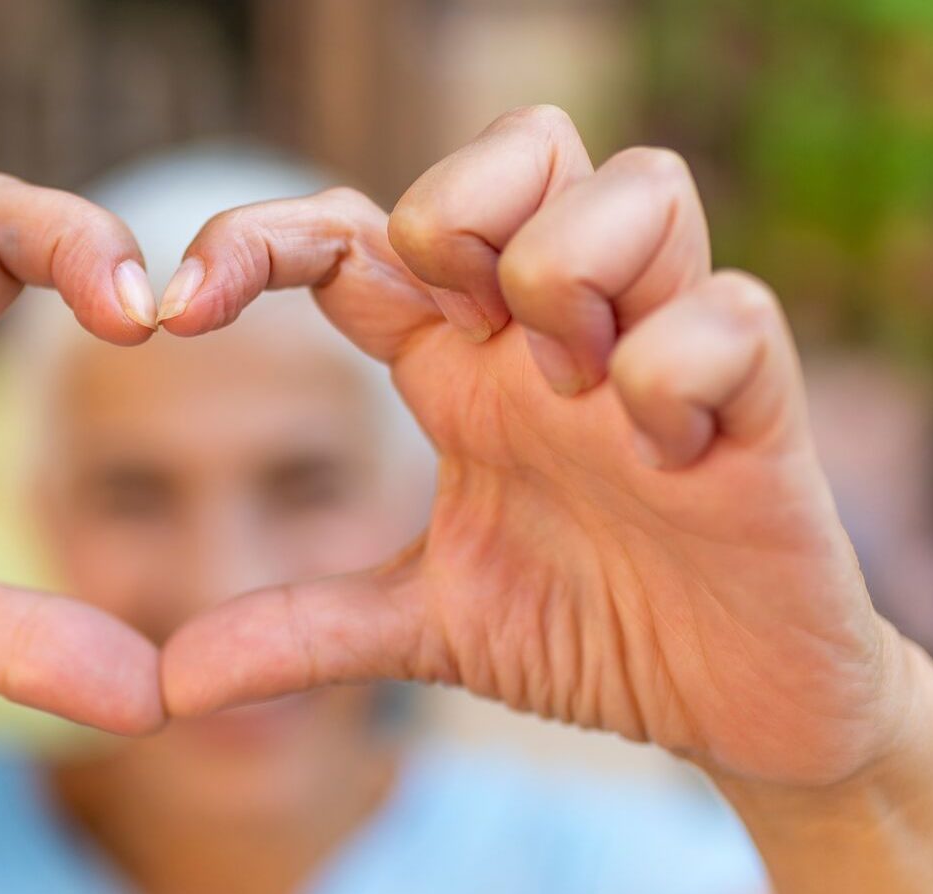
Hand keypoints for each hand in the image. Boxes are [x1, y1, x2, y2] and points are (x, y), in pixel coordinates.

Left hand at [159, 106, 932, 788]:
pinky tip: (662, 454)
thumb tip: (169, 684)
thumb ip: (303, 634)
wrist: (737, 712)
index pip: (360, 233)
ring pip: (639, 185)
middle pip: (524, 142)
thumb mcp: (424, 629)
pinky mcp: (763, 409)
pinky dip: (680, 365)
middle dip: (462, 206)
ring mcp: (666, 356)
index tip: (176, 314)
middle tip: (456, 333)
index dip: (260, 240)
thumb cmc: (593, 633)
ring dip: (575, 271)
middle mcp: (562, 335)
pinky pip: (733, 311)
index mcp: (468, 365)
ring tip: (566, 391)